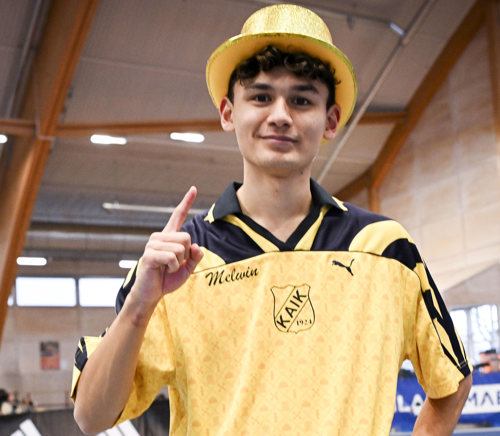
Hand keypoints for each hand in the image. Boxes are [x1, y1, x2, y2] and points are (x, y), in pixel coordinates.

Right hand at [129, 186, 203, 311]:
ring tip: (168, 268)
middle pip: (187, 237)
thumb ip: (195, 257)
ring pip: (181, 248)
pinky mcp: (149, 254)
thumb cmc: (167, 280)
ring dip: (179, 263)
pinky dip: (174, 267)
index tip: (194, 188)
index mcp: (169, 237)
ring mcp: (153, 244)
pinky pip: (172, 257)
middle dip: (187, 255)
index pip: (178, 215)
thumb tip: (196, 246)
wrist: (151, 294)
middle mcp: (160, 236)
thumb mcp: (188, 269)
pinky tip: (164, 270)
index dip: (186, 202)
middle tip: (174, 265)